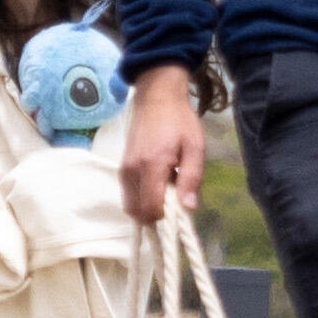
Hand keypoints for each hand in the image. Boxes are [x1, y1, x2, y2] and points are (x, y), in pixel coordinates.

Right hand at [118, 68, 205, 224]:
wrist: (156, 98)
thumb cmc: (179, 121)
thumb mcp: (195, 147)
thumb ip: (192, 178)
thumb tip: (188, 207)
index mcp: (152, 165)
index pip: (151, 208)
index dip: (165, 218)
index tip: (180, 211)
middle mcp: (132, 170)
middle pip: (137, 212)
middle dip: (156, 216)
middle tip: (174, 202)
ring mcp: (124, 169)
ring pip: (131, 205)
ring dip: (148, 207)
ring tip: (167, 191)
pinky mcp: (122, 167)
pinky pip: (129, 194)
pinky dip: (142, 198)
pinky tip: (158, 184)